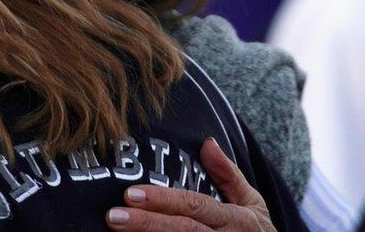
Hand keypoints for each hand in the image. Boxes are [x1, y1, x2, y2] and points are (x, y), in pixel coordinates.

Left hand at [105, 138, 274, 230]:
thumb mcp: (251, 203)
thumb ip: (228, 175)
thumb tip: (206, 142)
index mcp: (235, 219)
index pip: (194, 205)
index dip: (163, 200)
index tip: (130, 194)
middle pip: (182, 230)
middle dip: (146, 224)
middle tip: (113, 217)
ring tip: (117, 230)